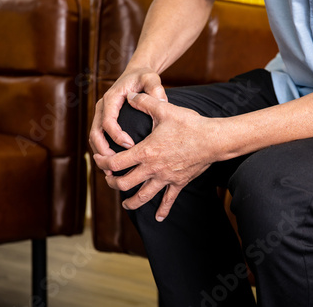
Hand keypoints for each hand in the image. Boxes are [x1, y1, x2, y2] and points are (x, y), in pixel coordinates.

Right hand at [89, 67, 167, 158]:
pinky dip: (103, 151)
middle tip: (118, 164)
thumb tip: (161, 102)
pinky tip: (115, 163)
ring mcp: (101, 114)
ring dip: (101, 154)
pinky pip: (99, 138)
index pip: (108, 120)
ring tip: (113, 170)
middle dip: (104, 150)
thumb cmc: (144, 77)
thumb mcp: (151, 78)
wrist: (136, 74)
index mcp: (112, 98)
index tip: (131, 145)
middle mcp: (103, 106)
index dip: (117, 135)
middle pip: (96, 132)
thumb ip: (155, 88)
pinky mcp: (104, 120)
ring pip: (94, 138)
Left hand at [93, 92, 220, 221]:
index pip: (115, 163)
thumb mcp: (164, 110)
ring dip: (131, 202)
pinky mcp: (179, 183)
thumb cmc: (189, 124)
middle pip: (124, 183)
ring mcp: (166, 178)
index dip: (103, 163)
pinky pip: (169, 200)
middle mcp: (152, 168)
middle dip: (112, 183)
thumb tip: (129, 95)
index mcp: (145, 152)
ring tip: (125, 204)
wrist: (213, 140)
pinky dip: (163, 210)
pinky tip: (159, 218)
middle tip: (109, 180)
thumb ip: (144, 102)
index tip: (99, 160)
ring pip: (143, 197)